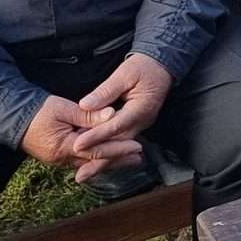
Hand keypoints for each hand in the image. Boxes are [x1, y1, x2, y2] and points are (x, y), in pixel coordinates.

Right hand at [20, 95, 135, 176]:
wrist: (12, 117)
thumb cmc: (37, 110)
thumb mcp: (64, 108)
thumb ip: (88, 115)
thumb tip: (111, 115)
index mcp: (64, 148)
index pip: (97, 150)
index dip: (118, 148)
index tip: (137, 146)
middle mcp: (62, 160)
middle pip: (95, 161)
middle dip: (118, 159)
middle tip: (139, 157)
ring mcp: (59, 160)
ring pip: (89, 162)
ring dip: (110, 160)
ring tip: (130, 159)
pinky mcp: (57, 156)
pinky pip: (81, 160)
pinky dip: (96, 158)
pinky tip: (108, 157)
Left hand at [74, 51, 174, 167]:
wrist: (162, 65)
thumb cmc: (143, 67)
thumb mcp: (124, 73)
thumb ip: (105, 91)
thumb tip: (85, 105)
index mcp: (141, 108)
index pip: (115, 126)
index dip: (95, 136)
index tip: (77, 145)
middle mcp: (143, 121)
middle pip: (119, 145)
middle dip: (98, 160)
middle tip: (80, 175)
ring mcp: (141, 124)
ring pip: (120, 147)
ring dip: (103, 161)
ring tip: (84, 174)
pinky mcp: (137, 124)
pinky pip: (122, 142)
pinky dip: (109, 152)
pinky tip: (96, 161)